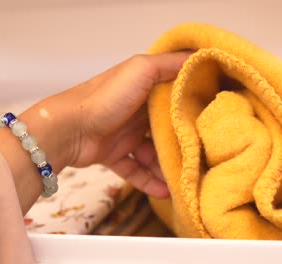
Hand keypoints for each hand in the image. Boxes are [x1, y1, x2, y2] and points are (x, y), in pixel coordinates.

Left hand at [0, 52, 190, 212]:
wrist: (67, 129)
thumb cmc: (106, 97)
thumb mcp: (141, 70)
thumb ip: (169, 64)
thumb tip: (199, 58)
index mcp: (144, 87)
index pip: (174, 95)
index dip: (193, 103)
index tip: (214, 115)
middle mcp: (136, 109)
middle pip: (166, 127)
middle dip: (183, 141)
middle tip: (204, 154)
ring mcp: (125, 134)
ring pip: (153, 153)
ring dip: (167, 166)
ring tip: (185, 178)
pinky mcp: (114, 154)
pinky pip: (135, 170)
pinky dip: (149, 181)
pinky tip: (164, 191)